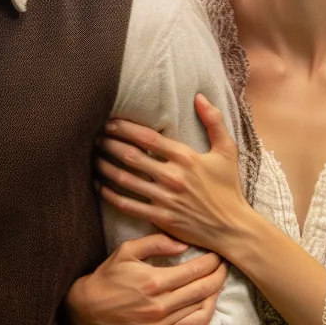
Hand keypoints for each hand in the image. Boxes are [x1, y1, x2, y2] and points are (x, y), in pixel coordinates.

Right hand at [66, 233, 226, 324]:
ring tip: (218, 286)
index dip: (211, 262)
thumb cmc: (108, 277)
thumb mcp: (126, 250)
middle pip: (202, 291)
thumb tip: (184, 244)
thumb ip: (156, 243)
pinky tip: (206, 308)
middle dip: (219, 276)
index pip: (195, 271)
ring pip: (201, 314)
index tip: (217, 255)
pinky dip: (202, 321)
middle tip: (224, 267)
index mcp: (154, 282)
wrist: (86, 311)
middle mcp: (159, 307)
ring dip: (214, 298)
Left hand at [95, 94, 253, 256]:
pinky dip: (110, 195)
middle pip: (131, 157)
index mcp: (186, 157)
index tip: (110, 123)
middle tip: (96, 138)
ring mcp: (165, 199)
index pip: (147, 138)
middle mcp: (172, 177)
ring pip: (125, 180)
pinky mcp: (160, 218)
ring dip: (105, 167)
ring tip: (94, 158)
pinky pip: (128, 205)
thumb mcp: (227, 151)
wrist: (232, 228)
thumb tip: (199, 96)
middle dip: (109, 145)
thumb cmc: (228, 187)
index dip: (125, 129)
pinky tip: (100, 187)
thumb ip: (214, 121)